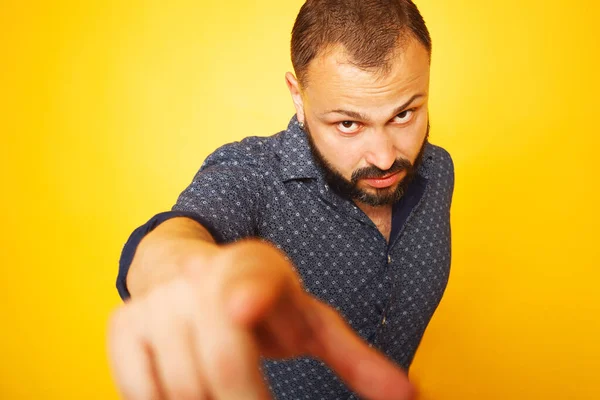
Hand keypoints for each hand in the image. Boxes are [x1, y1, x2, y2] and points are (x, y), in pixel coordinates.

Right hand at [108, 239, 414, 398]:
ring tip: (225, 392)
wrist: (189, 270)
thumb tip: (410, 396)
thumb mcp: (310, 321)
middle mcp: (202, 275)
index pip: (253, 278)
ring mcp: (158, 300)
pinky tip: (188, 394)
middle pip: (222, 363)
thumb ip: (355, 359)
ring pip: (181, 388)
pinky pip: (139, 390)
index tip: (246, 303)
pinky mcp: (122, 323)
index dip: (250, 291)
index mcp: (257, 267)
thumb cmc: (263, 301)